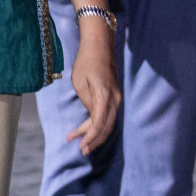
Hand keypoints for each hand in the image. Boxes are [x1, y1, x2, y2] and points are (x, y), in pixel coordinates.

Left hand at [65, 26, 119, 155]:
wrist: (99, 45)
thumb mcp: (79, 82)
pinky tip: (87, 130)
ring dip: (96, 134)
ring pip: (108, 122)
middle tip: (82, 150)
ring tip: (82, 144)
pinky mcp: (114, 96)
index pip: (99, 122)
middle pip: (106, 126)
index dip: (91, 136)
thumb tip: (91, 116)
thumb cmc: (86, 61)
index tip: (81, 145)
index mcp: (104, 95)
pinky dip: (98, 124)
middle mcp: (114, 99)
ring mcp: (116, 98)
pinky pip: (108, 115)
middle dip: (94, 140)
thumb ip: (86, 101)